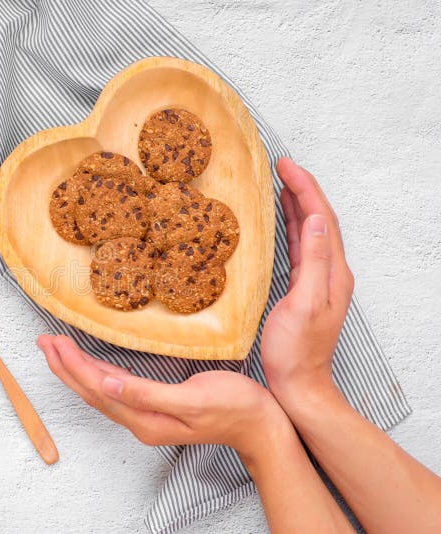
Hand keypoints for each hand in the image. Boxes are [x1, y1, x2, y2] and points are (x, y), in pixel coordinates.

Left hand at [37, 334, 288, 460]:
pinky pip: (114, 390)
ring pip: (99, 390)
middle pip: (91, 391)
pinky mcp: (154, 407)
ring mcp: (146, 416)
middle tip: (44, 341)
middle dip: (64, 366)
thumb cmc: (234, 408)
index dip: (72, 365)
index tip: (54, 342)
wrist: (260, 424)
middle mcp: (139, 420)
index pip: (97, 388)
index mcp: (145, 419)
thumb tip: (107, 385)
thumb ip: (147, 393)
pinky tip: (90, 364)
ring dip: (76, 369)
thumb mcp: (192, 398)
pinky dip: (96, 374)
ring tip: (56, 349)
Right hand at [260, 158, 354, 405]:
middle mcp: (329, 272)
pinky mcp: (303, 288)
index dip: (305, 188)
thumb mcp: (304, 304)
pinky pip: (300, 248)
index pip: (323, 218)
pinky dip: (292, 227)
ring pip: (310, 231)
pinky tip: (282, 221)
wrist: (298, 385)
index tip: (286, 166)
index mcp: (333, 272)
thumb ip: (313, 261)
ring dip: (297, 205)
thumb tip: (317, 219)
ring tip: (281, 184)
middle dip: (302, 189)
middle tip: (281, 166)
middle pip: (319, 219)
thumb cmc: (296, 351)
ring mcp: (317, 280)